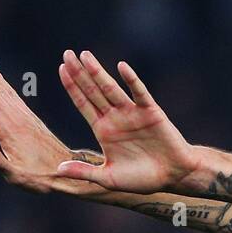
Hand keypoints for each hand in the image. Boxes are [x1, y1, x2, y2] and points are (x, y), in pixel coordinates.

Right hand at [0, 49, 101, 195]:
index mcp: (10, 130)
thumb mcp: (19, 178)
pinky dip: (1, 82)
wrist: (68, 173)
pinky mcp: (30, 118)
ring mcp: (24, 116)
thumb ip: (2, 165)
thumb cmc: (41, 179)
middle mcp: (17, 118)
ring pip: (1, 89)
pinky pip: (12, 94)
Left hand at [55, 50, 200, 193]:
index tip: (61, 69)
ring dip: (98, 72)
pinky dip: (131, 80)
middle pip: (93, 91)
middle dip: (80, 73)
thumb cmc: (142, 179)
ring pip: (111, 88)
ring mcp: (132, 113)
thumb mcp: (108, 178)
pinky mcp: (151, 112)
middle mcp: (115, 118)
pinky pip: (139, 93)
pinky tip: (121, 67)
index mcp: (103, 130)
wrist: (173, 176)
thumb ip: (84, 172)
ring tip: (85, 55)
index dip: (72, 87)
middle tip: (67, 53)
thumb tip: (57, 170)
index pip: (83, 103)